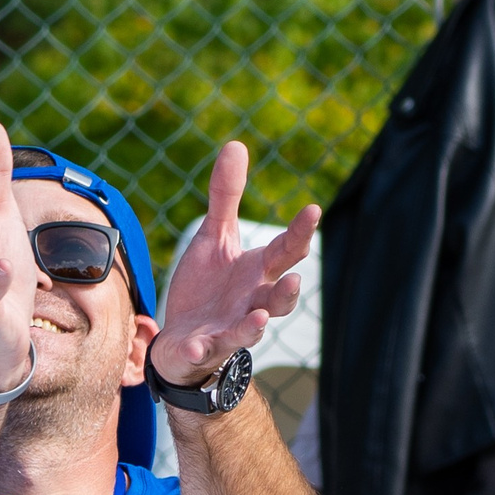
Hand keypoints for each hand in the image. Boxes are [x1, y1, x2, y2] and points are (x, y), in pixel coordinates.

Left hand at [153, 141, 318, 387]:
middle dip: (289, 290)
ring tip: (261, 317)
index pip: (286, 250)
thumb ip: (226, 196)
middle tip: (296, 277)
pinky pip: (205, 350)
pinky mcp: (203, 347)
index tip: (313, 209)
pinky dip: (202, 349)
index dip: (301, 231)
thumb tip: (236, 144)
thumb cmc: (207, 286)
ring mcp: (229, 327)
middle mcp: (252, 301)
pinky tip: (195, 344)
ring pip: (251, 330)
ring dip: (255, 326)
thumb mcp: (213, 237)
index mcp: (258, 271)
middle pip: (279, 297)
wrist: (181, 337)